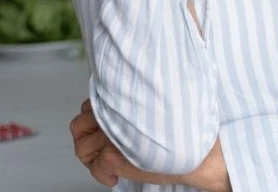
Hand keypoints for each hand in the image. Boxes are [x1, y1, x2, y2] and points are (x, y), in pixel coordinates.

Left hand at [70, 99, 230, 190]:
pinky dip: (102, 176)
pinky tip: (114, 177)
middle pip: (78, 124)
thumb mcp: (154, 109)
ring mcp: (112, 135)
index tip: (100, 129)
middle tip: (97, 148)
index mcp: (123, 100)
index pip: (88, 106)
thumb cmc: (182, 132)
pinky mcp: (114, 156)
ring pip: (81, 147)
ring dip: (91, 158)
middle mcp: (114, 114)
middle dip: (85, 138)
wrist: (198, 153)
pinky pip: (95, 168)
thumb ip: (134, 105)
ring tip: (104, 162)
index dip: (91, 120)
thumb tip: (116, 110)